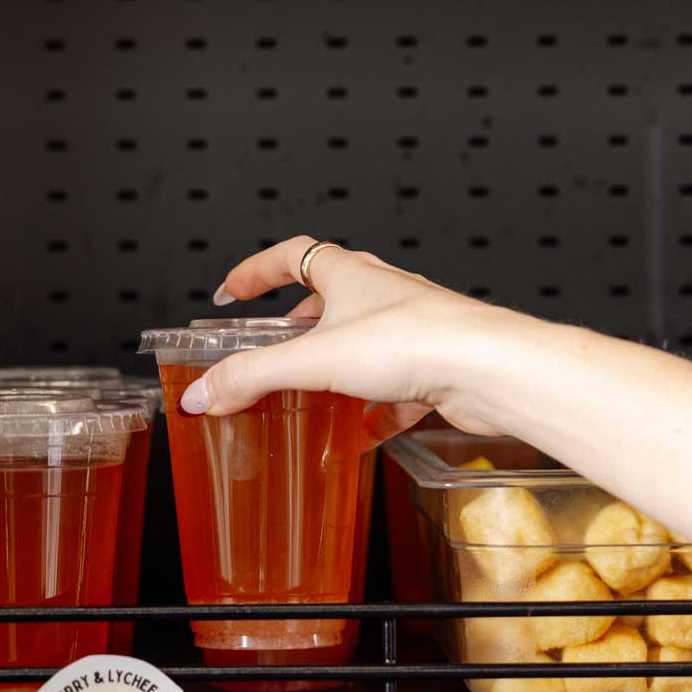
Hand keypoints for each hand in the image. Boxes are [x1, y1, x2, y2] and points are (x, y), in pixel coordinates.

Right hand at [182, 236, 516, 447]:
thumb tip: (202, 393)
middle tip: (269, 354)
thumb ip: (251, 376)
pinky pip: (394, 391)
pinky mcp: (434, 370)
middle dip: (294, 328)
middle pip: (328, 301)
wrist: (489, 369)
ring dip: (332, 370)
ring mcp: (411, 332)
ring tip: (309, 398)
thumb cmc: (417, 341)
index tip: (232, 293)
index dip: (257, 271)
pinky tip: (359, 436)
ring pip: (361, 347)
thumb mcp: (313, 360)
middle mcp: (382, 296)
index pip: (292, 256)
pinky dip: (371, 412)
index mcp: (349, 276)